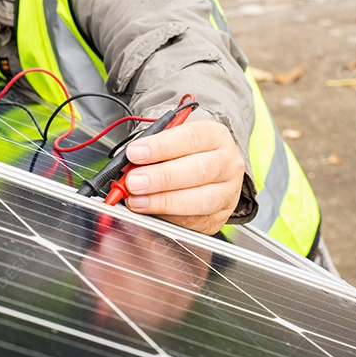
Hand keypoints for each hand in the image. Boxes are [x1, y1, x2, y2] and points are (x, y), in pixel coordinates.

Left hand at [121, 119, 244, 234]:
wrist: (213, 172)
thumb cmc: (186, 152)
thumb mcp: (172, 140)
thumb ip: (153, 150)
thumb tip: (128, 165)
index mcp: (215, 136)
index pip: (190, 138)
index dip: (160, 147)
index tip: (134, 153)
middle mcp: (227, 163)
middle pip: (198, 170)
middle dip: (161, 177)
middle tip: (134, 182)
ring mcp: (228, 192)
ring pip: (201, 200)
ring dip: (163, 201)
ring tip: (137, 200)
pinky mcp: (221, 216)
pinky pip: (196, 221)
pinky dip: (169, 218)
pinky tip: (151, 213)